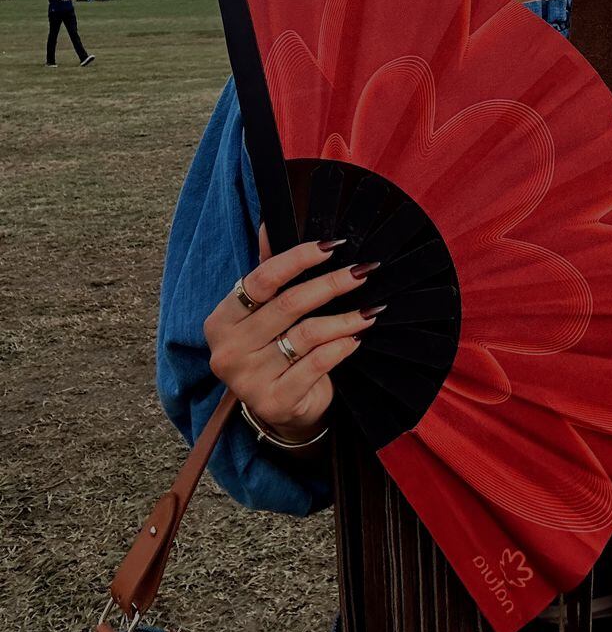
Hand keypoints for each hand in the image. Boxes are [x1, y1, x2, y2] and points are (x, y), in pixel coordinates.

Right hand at [203, 226, 378, 444]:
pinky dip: (340, 347)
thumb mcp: (265, 311)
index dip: (298, 258)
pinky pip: (316, 365)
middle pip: (289, 305)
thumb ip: (268, 269)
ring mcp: (248, 379)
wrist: (280, 408)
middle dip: (332, 284)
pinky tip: (356, 338)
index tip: (333, 246)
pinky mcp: (274, 402)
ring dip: (345, 318)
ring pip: (308, 335)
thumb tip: (268, 223)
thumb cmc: (273, 348)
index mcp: (221, 319)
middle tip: (363, 271)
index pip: (262, 279)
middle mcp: (227, 349)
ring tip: (370, 310)